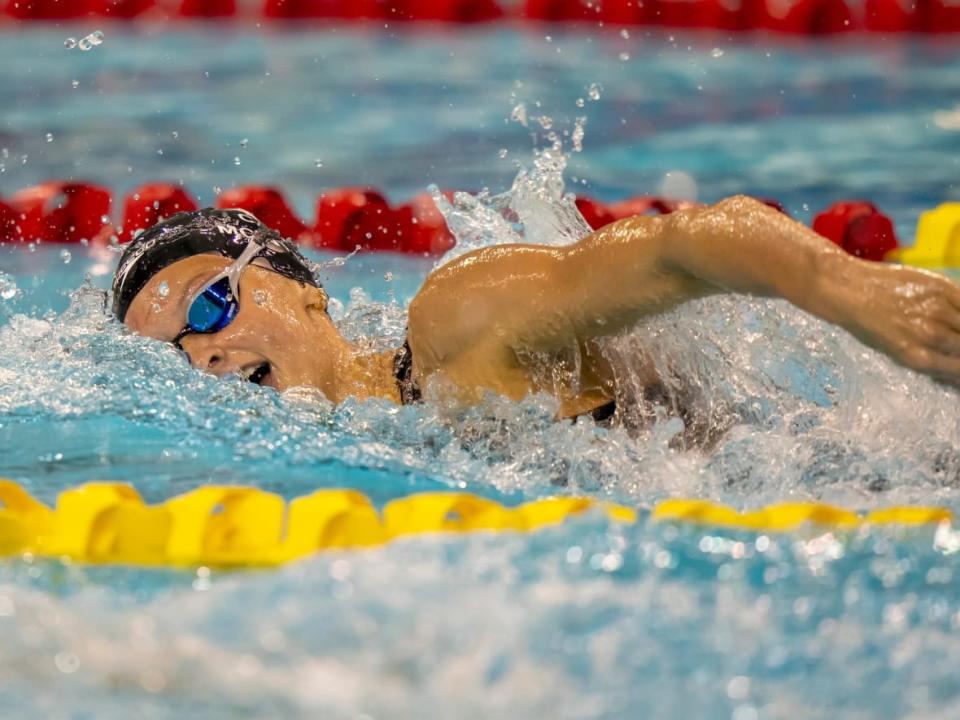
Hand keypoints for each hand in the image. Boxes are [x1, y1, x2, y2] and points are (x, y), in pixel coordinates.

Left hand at [830, 260, 959, 385]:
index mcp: (915, 357)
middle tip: (953, 347)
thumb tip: (953, 373)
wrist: (847, 289)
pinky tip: (954, 314)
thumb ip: (927, 361)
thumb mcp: (894, 352)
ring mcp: (936, 309)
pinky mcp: (939, 287)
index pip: (959, 370)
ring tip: (952, 331)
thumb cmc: (867, 325)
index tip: (957, 368)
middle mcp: (929, 335)